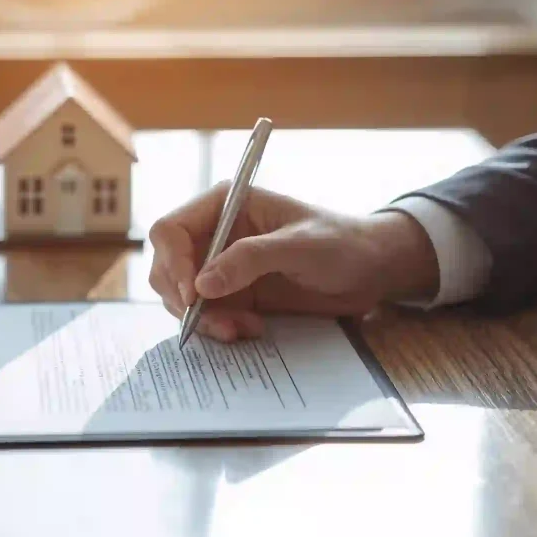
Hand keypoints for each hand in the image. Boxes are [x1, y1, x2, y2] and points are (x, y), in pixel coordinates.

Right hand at [148, 182, 438, 341]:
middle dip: (184, 300)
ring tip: (241, 330)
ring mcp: (220, 267)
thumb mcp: (300, 246)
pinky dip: (218, 328)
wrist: (370, 271)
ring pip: (181, 297)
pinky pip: (205, 316)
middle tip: (218, 323)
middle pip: (166, 268)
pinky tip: (249, 331)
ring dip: (203, 319)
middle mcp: (213, 234)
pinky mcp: (232, 295)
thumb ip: (251, 259)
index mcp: (223, 205)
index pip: (170, 230)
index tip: (192, 295)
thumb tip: (202, 285)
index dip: (172, 263)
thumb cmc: (342, 243)